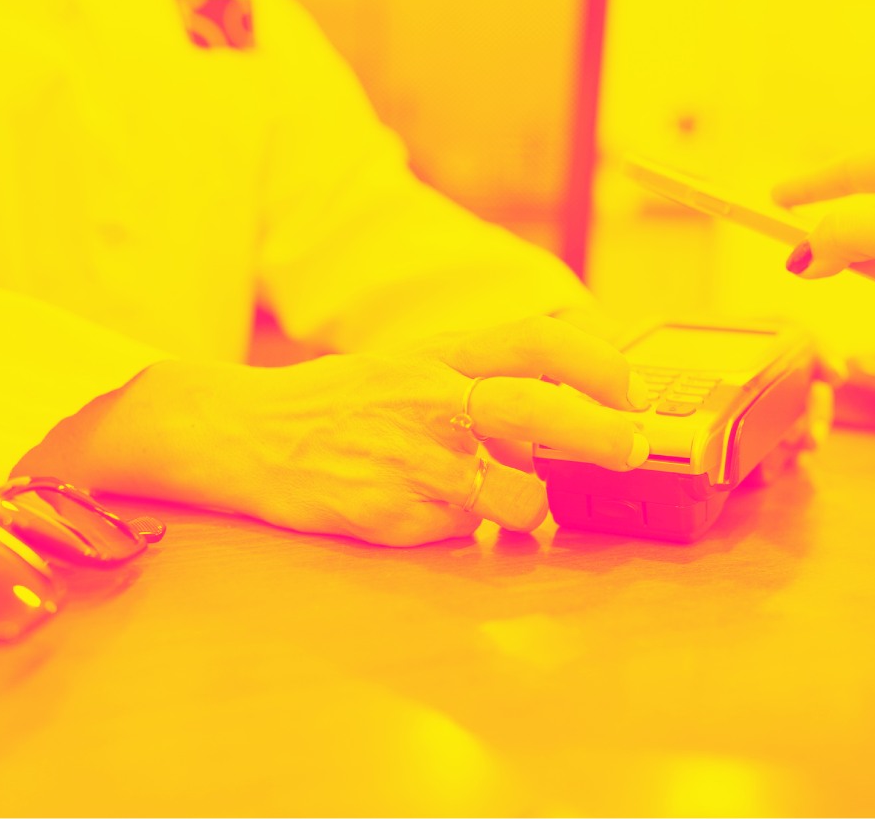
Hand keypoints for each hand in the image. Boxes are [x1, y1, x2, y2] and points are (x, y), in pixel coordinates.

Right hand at [15, 316, 650, 546]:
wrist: (246, 437)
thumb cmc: (337, 403)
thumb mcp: (411, 367)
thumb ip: (480, 381)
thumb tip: (560, 411)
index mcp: (440, 354)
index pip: (536, 339)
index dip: (596, 360)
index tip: (626, 388)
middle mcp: (433, 401)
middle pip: (539, 411)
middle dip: (599, 434)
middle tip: (628, 449)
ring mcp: (417, 463)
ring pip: (519, 495)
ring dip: (539, 506)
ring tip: (530, 504)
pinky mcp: (399, 517)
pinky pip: (472, 534)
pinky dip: (479, 531)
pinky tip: (450, 516)